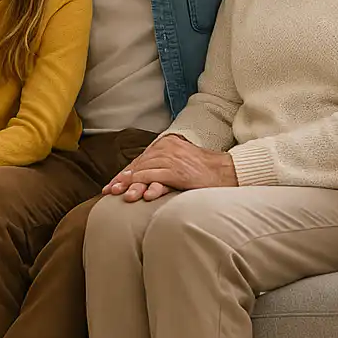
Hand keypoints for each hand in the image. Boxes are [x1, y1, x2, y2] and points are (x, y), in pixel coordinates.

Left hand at [105, 134, 235, 198]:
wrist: (228, 171)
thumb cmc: (204, 172)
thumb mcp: (180, 163)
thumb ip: (163, 167)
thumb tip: (142, 180)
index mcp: (167, 144)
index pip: (141, 160)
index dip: (125, 174)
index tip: (111, 185)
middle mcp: (168, 148)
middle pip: (140, 164)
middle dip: (123, 179)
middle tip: (110, 191)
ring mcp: (174, 159)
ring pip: (145, 170)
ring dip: (131, 183)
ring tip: (119, 194)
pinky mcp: (180, 171)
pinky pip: (158, 176)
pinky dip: (146, 184)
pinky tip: (139, 193)